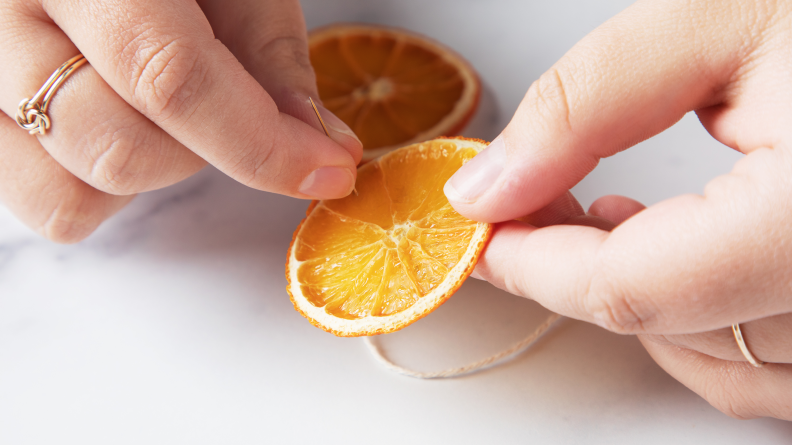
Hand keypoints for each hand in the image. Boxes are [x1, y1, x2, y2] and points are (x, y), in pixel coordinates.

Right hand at [0, 0, 361, 242]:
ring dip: (157, 169)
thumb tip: (323, 148)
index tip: (327, 169)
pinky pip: (49, 205)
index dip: (261, 141)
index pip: (170, 77)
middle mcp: (1, 22)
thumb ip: (268, 55)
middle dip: (212, 150)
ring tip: (167, 109)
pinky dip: (106, 189)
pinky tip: (128, 130)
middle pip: (123, 148)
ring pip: (80, 188)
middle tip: (236, 107)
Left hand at [445, 0, 791, 419]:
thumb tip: (490, 187)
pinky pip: (777, 370)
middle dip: (574, 274)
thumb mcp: (719, 19)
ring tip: (600, 221)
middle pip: (670, 329)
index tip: (480, 232)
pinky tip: (682, 251)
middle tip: (526, 208)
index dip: (535, 264)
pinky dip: (705, 324)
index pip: (637, 288)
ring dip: (638, 303)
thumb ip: (586, 106)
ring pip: (721, 366)